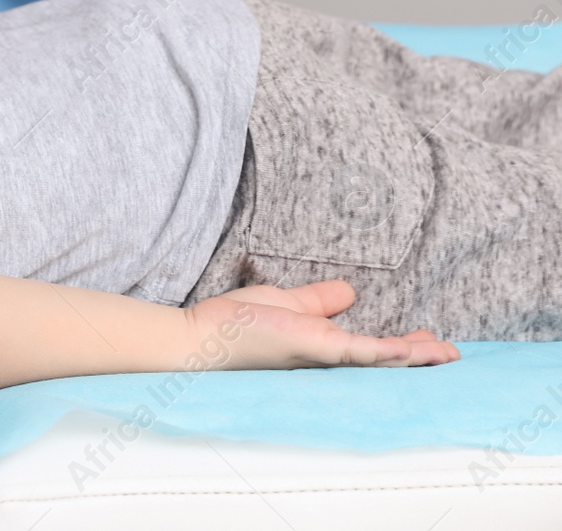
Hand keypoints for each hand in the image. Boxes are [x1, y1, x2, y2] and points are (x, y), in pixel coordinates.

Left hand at [185, 280, 458, 369]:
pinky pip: (358, 352)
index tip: (428, 340)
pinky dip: (388, 352)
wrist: (202, 338)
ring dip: (415, 358)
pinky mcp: (314, 348)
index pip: (368, 350)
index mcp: (322, 348)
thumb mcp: (289, 304)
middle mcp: (326, 359)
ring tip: (447, 355)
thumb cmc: (236, 324)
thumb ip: (318, 300)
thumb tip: (349, 291)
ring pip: (378, 360)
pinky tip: (412, 350)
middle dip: (418, 358)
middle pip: (381, 361)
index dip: (401, 347)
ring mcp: (322, 356)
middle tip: (451, 353)